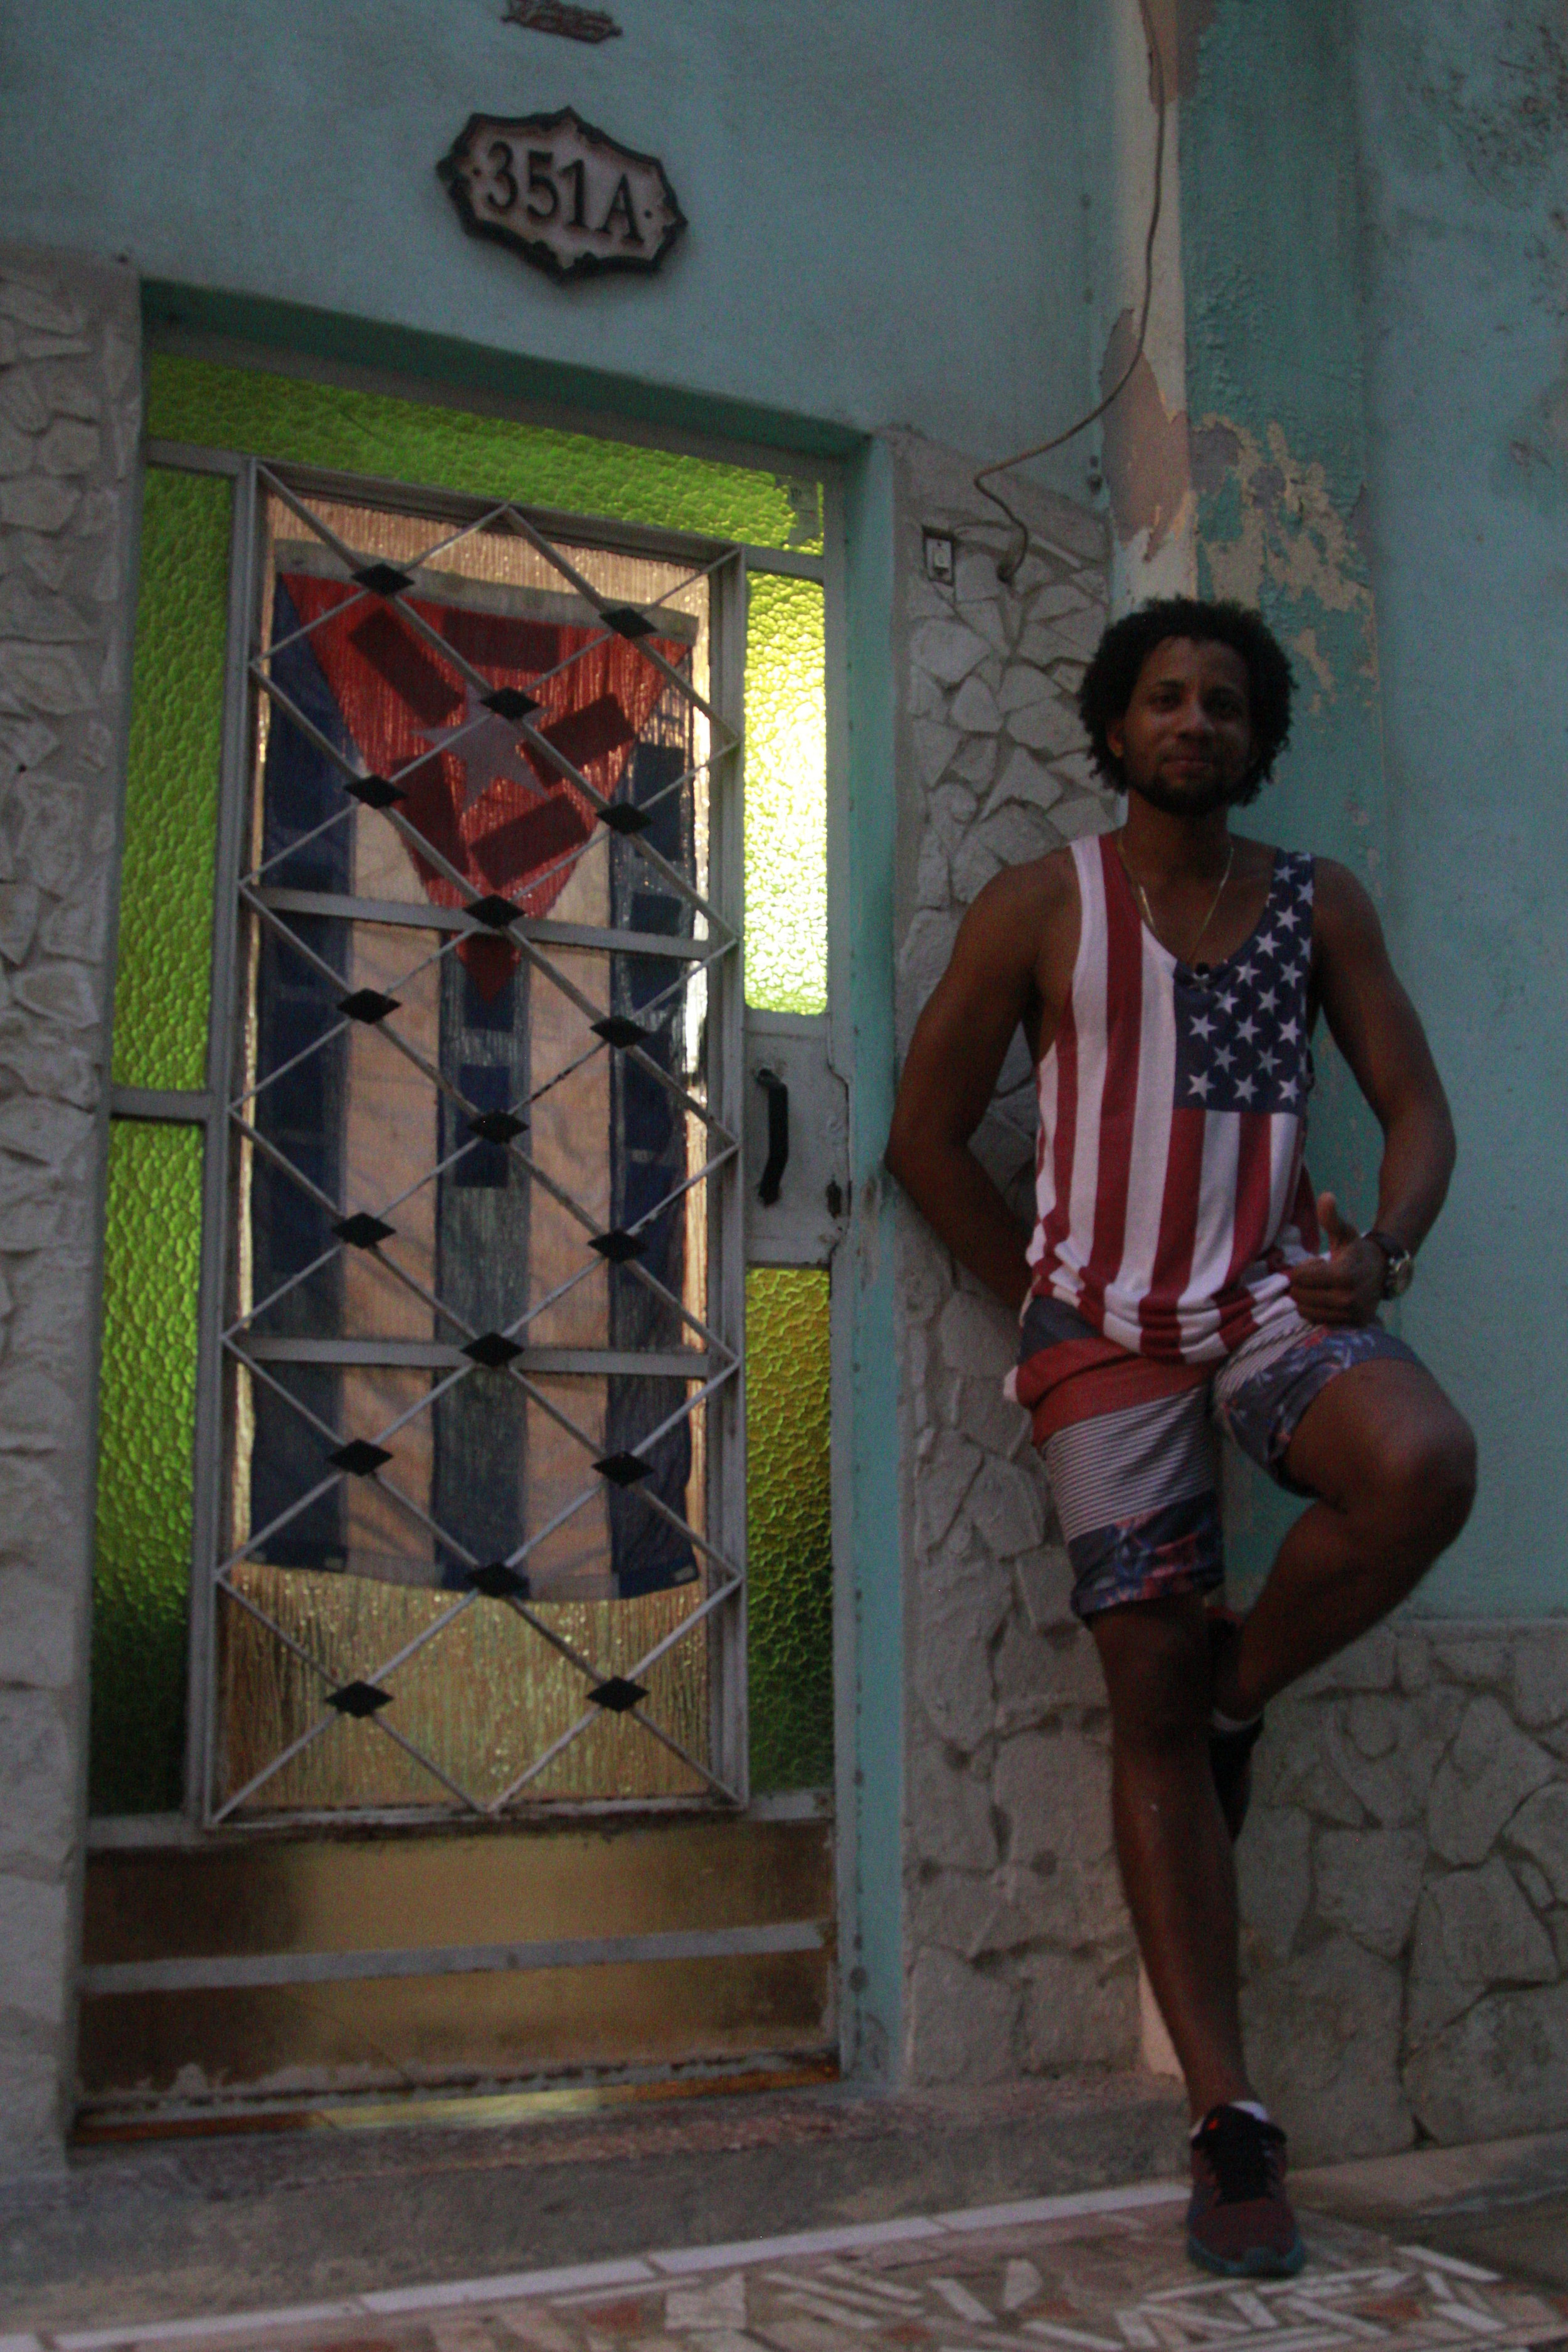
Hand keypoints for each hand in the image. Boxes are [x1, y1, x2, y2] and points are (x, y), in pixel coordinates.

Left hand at [1287, 1193, 1385, 1327]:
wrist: (1384, 1271)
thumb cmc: (1357, 1251)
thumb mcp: (1344, 1232)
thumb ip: (1331, 1218)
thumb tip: (1326, 1196)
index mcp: (1343, 1276)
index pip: (1299, 1278)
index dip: (1303, 1269)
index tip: (1317, 1263)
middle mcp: (1347, 1299)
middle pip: (1299, 1296)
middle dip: (1303, 1284)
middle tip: (1320, 1276)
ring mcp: (1349, 1315)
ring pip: (1305, 1311)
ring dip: (1308, 1298)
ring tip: (1323, 1287)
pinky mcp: (1351, 1325)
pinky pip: (1317, 1321)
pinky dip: (1315, 1310)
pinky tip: (1326, 1298)